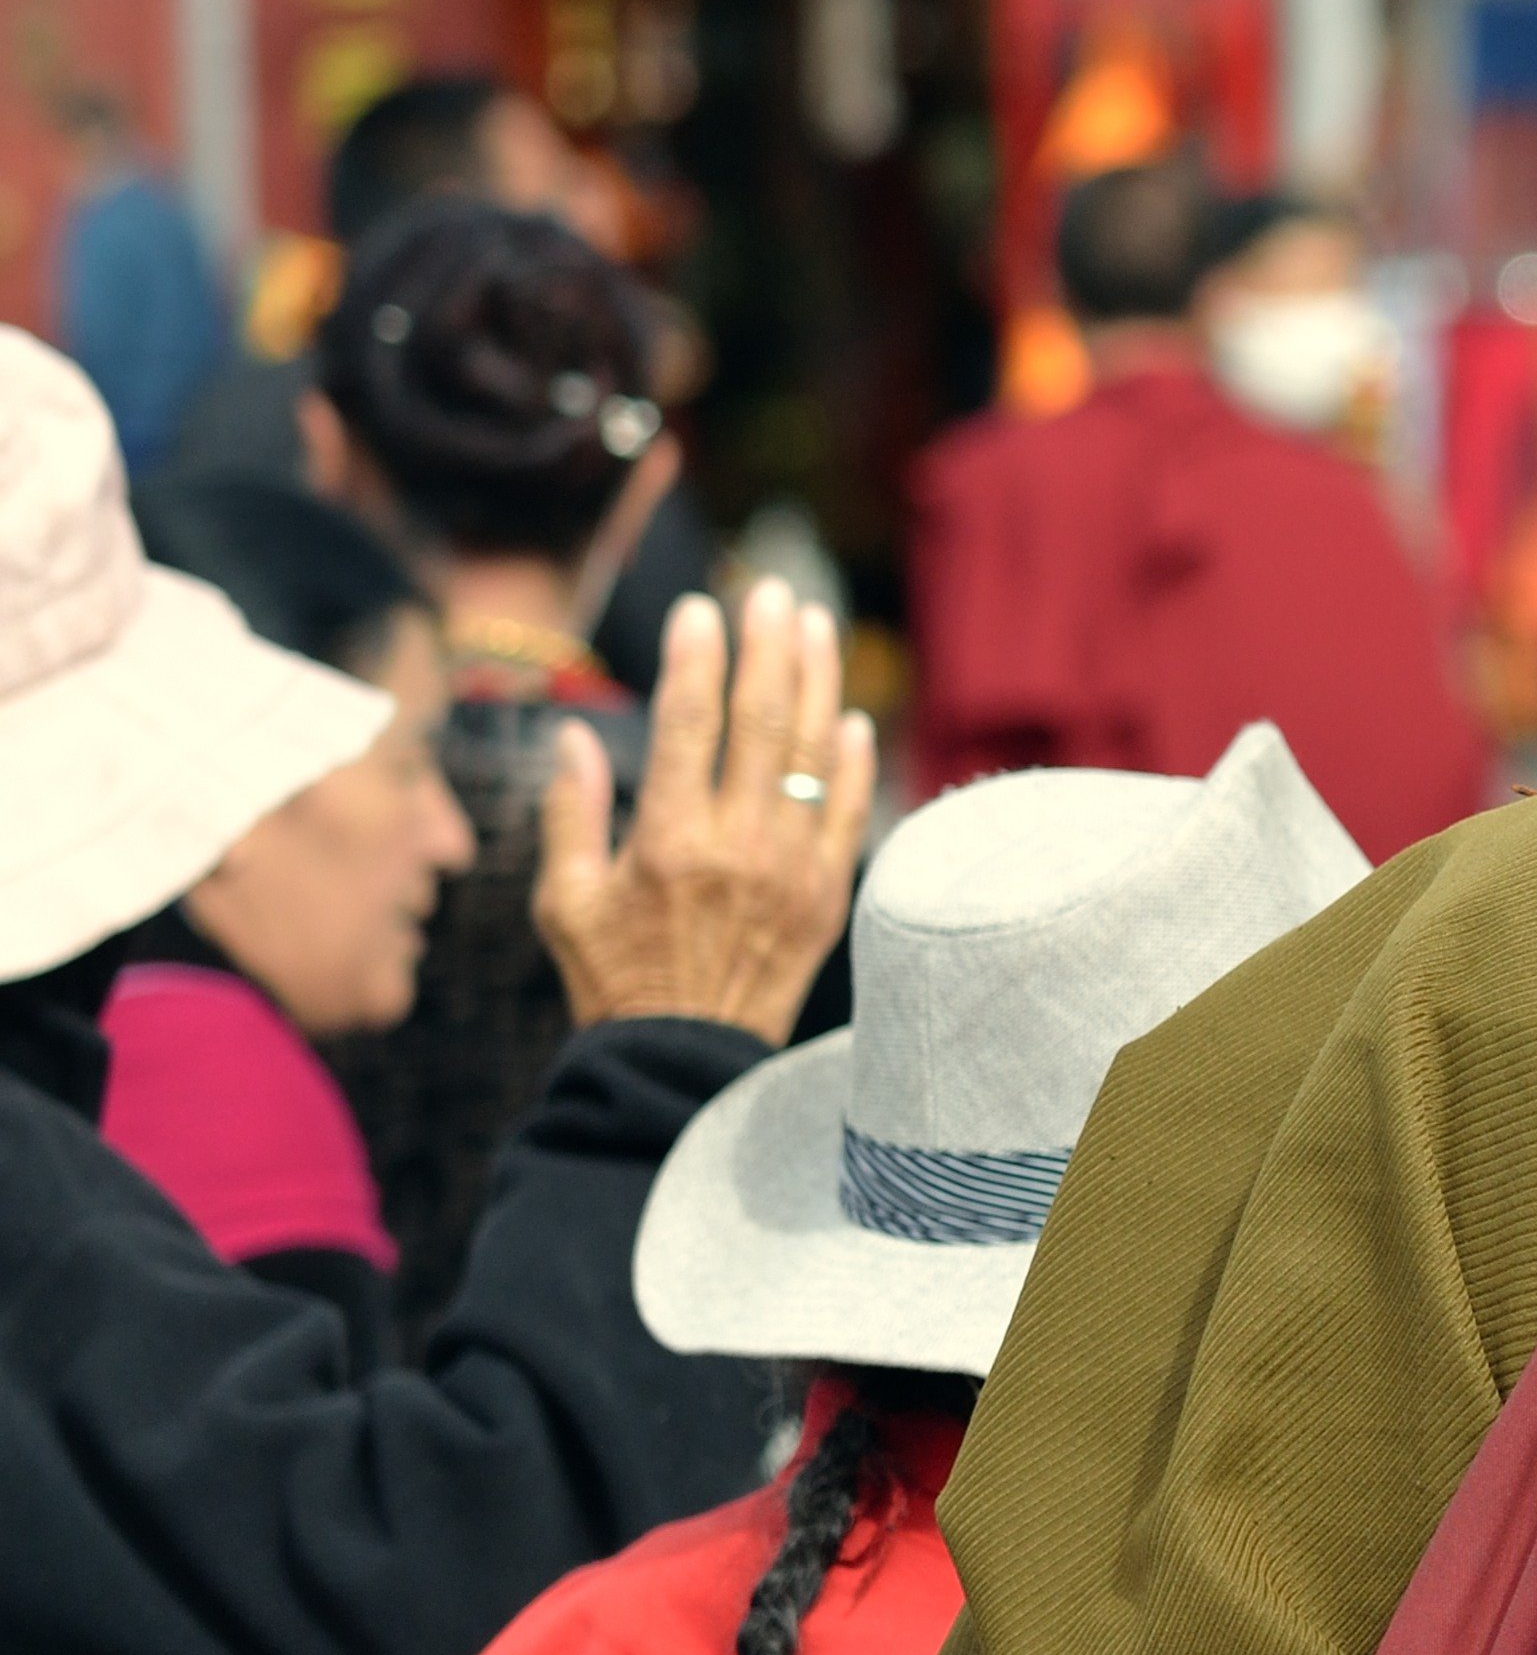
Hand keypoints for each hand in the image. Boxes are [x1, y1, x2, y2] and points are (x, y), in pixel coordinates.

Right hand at [536, 585, 874, 1045]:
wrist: (685, 1062)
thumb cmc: (614, 980)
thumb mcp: (565, 900)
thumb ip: (570, 812)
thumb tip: (574, 734)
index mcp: (668, 841)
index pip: (690, 723)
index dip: (699, 656)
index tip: (702, 607)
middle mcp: (738, 848)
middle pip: (763, 721)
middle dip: (770, 646)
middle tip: (773, 592)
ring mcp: (792, 872)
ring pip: (814, 756)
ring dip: (819, 682)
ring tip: (815, 625)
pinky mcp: (828, 898)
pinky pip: (848, 815)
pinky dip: (853, 763)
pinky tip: (852, 717)